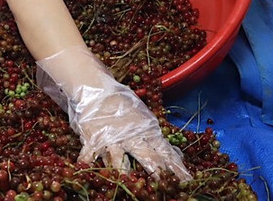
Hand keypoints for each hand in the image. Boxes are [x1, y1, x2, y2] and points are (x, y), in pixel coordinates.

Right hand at [36, 45, 190, 180]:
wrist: (95, 87)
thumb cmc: (120, 102)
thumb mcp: (142, 117)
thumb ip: (155, 136)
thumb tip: (174, 153)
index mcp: (146, 130)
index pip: (165, 151)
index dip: (176, 167)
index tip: (187, 181)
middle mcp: (131, 136)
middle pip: (147, 158)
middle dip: (158, 174)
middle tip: (167, 186)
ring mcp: (111, 139)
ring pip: (119, 163)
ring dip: (125, 175)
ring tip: (130, 184)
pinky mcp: (93, 140)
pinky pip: (89, 156)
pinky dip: (87, 164)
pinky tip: (85, 171)